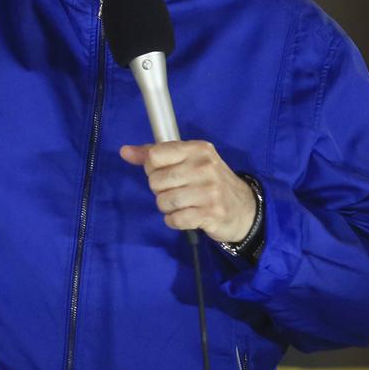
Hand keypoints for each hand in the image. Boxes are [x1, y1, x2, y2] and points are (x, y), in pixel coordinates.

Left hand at [120, 140, 255, 242]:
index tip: (165, 172)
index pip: (155, 156)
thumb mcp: (187, 161)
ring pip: (163, 201)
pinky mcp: (211, 214)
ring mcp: (209, 191)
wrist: (244, 209)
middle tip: (177, 191)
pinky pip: (174, 220)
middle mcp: (204, 167)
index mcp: (198, 149)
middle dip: (160, 190)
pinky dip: (174, 221)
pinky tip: (186, 216)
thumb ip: (155, 154)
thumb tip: (124, 151)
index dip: (152, 168)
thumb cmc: (208, 182)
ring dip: (167, 207)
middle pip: (155, 181)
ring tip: (182, 204)